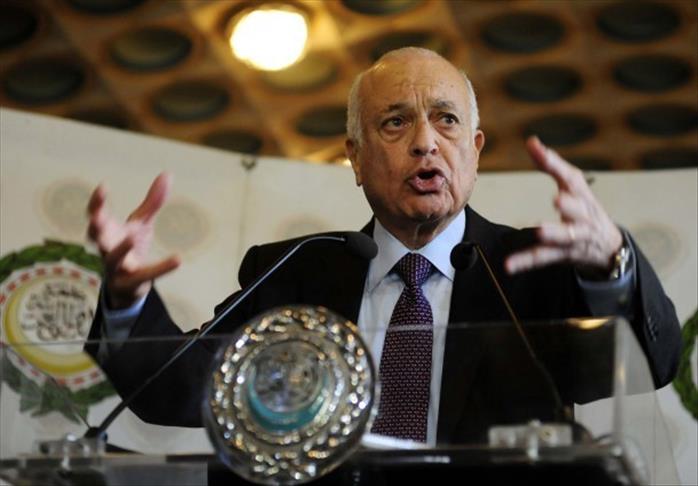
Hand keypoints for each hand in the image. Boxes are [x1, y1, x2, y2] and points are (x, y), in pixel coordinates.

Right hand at [87, 173, 179, 308]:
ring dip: (121, 248)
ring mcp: (116, 267)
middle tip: (97, 218)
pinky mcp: (130, 282)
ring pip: (113, 258)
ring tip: (132, 238)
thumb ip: (152, 202)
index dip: (97, 202)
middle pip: (96, 238)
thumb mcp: (142, 223)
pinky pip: (145, 275)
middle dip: (96, 228)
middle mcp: (106, 248)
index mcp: (107, 232)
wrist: (130, 284)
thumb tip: (167, 174)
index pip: (95, 214)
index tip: (103, 187)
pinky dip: (161, 268)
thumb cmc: (130, 248)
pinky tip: (178, 259)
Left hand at [505, 136, 622, 275]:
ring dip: (553, 233)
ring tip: (540, 231)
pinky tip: (509, 265)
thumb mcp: (573, 186)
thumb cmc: (586, 209)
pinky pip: (543, 258)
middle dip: (569, 205)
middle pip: (578, 210)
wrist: (609, 247)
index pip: (572, 178)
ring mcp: (574, 237)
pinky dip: (525, 262)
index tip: (538, 149)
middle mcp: (582, 216)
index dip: (555, 164)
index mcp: (582, 196)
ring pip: (565, 236)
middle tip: (558, 199)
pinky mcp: (563, 254)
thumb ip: (551, 165)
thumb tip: (532, 142)